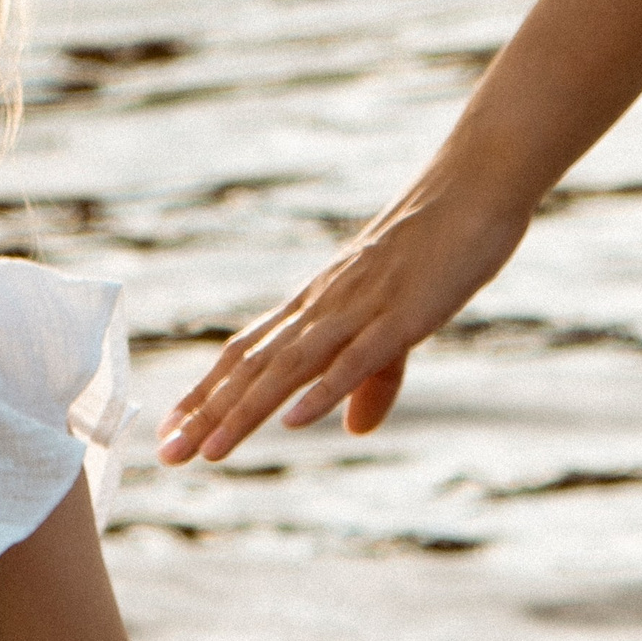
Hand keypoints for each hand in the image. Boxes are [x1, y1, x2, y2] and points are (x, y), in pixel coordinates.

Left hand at [156, 173, 529, 463]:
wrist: (473, 186)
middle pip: (253, 365)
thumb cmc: (435, 250)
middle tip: (168, 454)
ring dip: (247, 410)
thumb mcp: (398, 327)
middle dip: (208, 412)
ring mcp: (359, 309)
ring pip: (290, 366)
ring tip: (210, 451)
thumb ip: (373, 381)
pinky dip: (323, 391)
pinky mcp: (400, 315)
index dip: (206, 392)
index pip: (245, 353)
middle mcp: (323, 307)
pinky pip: (355, 357)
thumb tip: (354, 430)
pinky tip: (294, 423)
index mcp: (316, 306)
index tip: (169, 430)